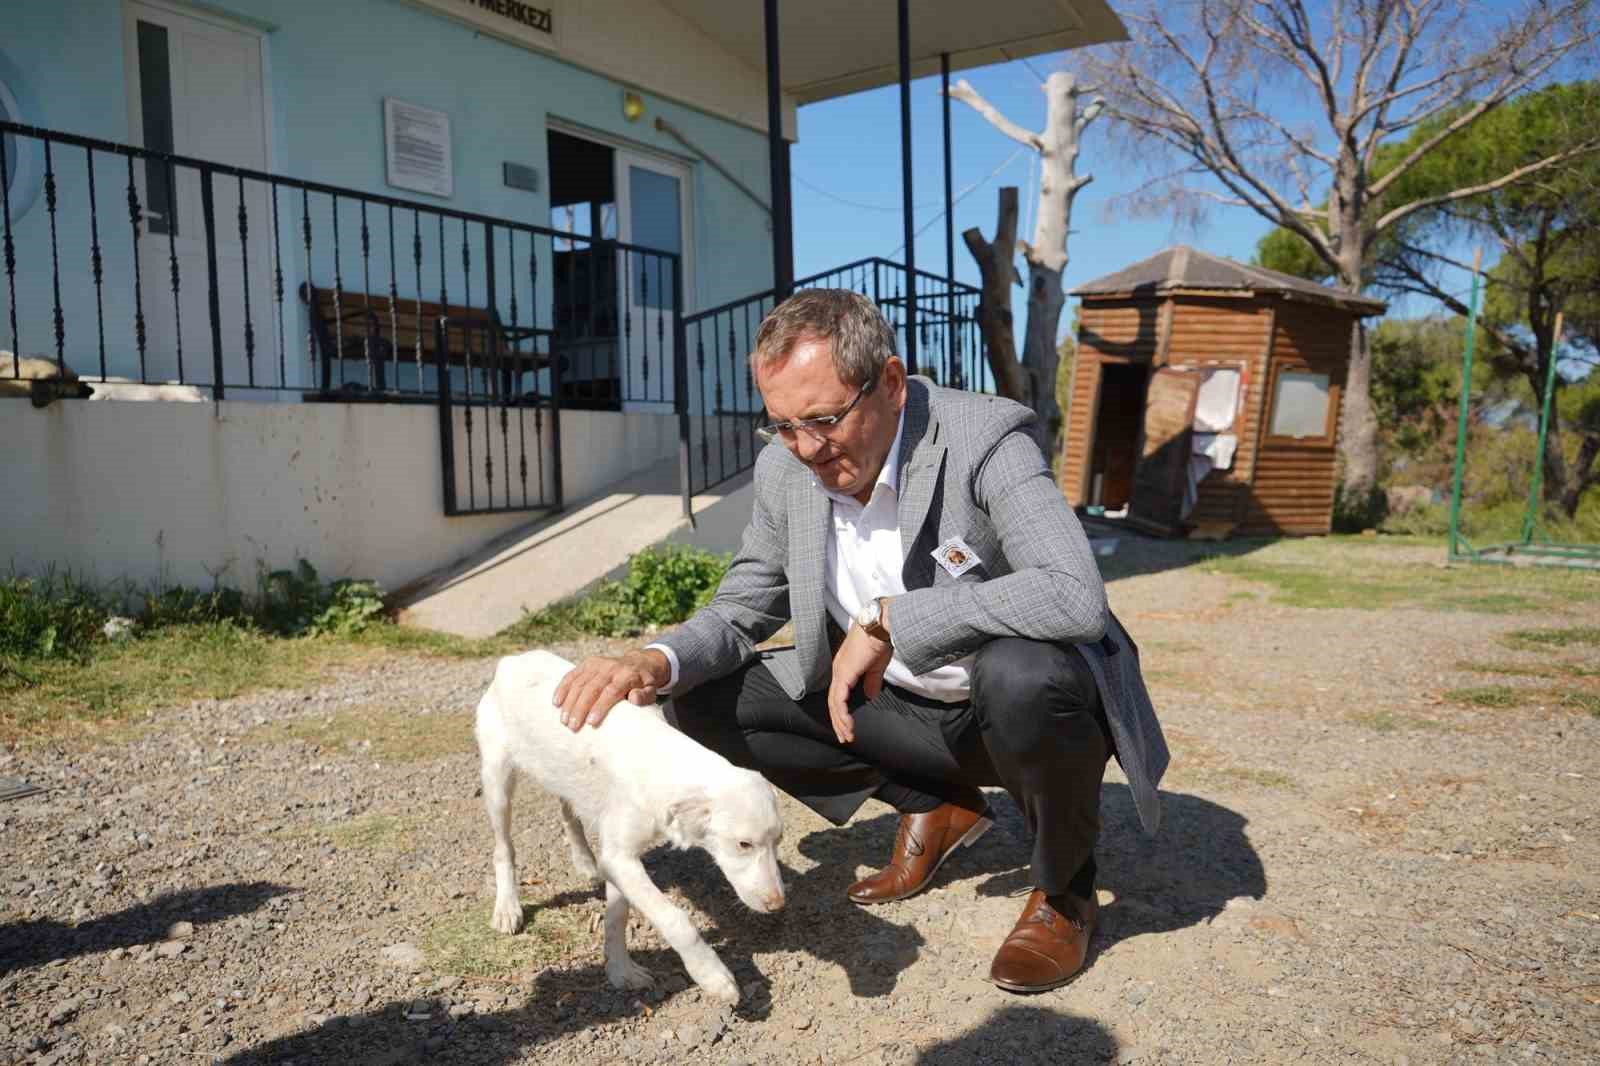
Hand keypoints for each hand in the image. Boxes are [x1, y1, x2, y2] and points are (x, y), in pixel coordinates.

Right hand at [552, 649, 670, 730]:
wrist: (639, 663)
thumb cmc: (644, 683)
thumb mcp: (651, 690)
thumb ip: (644, 696)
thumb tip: (634, 698)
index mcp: (627, 675)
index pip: (611, 691)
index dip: (600, 707)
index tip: (591, 723)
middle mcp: (610, 667)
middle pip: (592, 688)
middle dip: (580, 708)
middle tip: (573, 726)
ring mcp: (597, 664)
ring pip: (579, 682)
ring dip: (569, 702)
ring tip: (564, 720)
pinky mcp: (587, 663)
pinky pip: (572, 675)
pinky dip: (562, 688)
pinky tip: (556, 702)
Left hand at [827, 624, 892, 744]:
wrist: (880, 626)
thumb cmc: (880, 641)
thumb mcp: (876, 666)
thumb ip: (872, 681)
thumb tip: (871, 695)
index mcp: (845, 668)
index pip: (838, 695)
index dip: (842, 712)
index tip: (849, 727)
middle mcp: (838, 670)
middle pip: (833, 702)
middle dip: (839, 722)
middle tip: (845, 737)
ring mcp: (839, 672)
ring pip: (834, 703)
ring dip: (840, 722)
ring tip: (847, 736)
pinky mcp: (844, 674)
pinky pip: (838, 699)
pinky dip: (842, 714)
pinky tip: (847, 725)